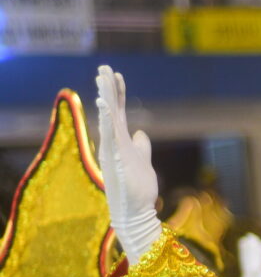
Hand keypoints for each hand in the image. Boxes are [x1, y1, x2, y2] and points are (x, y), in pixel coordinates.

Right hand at [96, 65, 161, 262]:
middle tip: (105, 66)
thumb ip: (142, 146)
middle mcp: (113, 143)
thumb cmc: (138, 189)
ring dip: (105, 97)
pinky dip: (106, 119)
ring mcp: (112, 150)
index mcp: (120, 142)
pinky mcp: (115, 158)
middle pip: (110, 110)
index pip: (118, 113)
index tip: (118, 75)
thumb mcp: (143, 161)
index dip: (118, 94)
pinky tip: (103, 104)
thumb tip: (141, 132)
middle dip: (108, 88)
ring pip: (108, 118)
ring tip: (102, 77)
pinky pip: (109, 135)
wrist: (135, 211)